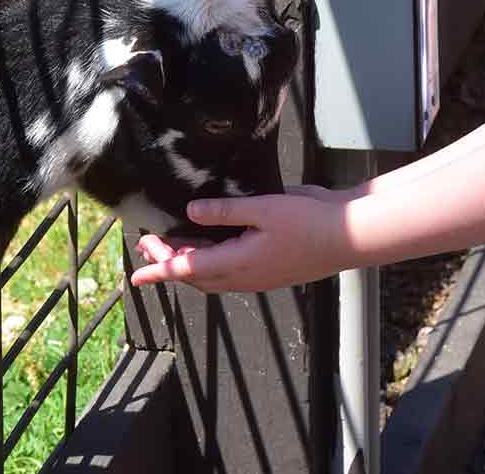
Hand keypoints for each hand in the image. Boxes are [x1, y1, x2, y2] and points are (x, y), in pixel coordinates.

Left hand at [129, 187, 352, 293]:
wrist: (349, 235)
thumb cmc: (310, 221)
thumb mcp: (263, 209)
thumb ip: (224, 213)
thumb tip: (190, 213)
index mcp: (239, 264)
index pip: (187, 269)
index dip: (159, 270)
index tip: (135, 274)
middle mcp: (245, 275)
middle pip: (196, 275)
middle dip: (169, 262)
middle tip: (148, 245)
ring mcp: (258, 274)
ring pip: (212, 275)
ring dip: (189, 262)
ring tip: (170, 246)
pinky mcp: (269, 268)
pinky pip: (230, 270)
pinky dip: (211, 259)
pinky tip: (208, 243)